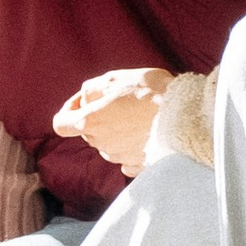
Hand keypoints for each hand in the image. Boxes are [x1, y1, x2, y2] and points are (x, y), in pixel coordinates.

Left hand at [50, 64, 173, 178]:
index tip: (85, 101)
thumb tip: (84, 99)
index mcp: (90, 122)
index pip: (61, 124)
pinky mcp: (139, 166)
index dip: (68, 110)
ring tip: (141, 114)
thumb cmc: (150, 93)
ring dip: (118, 130)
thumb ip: (91, 89)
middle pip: (89, 131)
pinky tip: (147, 133)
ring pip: (109, 143)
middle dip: (100, 115)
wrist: (184, 117)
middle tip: (123, 99)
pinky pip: (128, 156)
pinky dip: (133, 146)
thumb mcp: (115, 79)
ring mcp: (120, 158)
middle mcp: (102, 144)